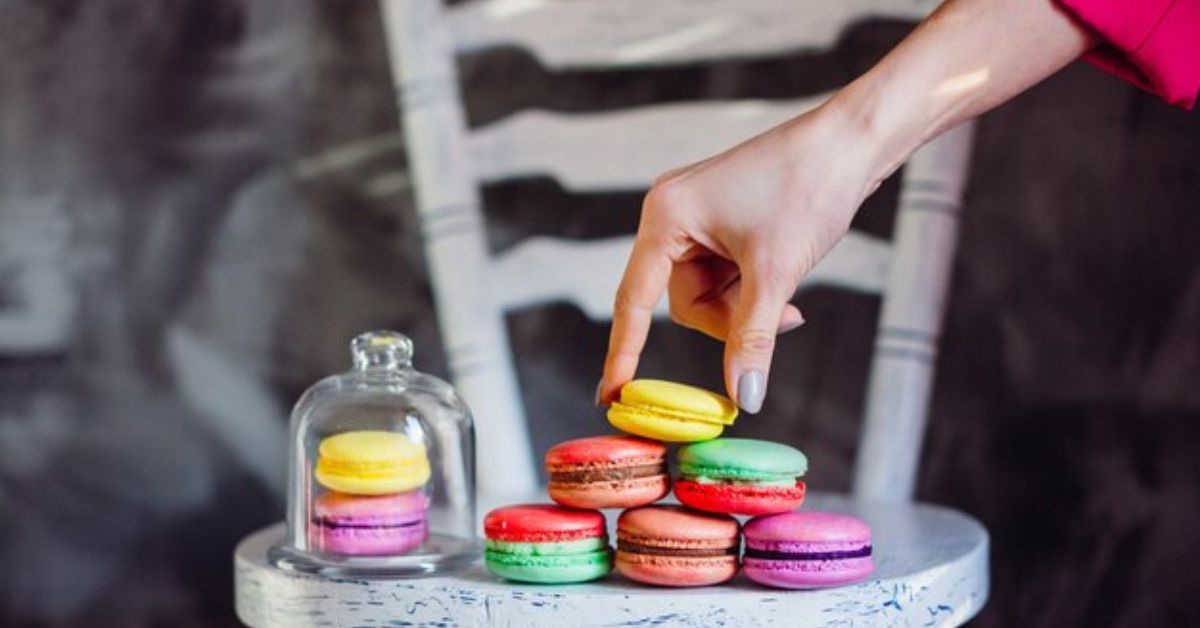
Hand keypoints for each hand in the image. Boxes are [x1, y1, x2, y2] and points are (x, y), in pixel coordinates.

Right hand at [598, 101, 884, 412]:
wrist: (852, 142)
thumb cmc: (809, 186)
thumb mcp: (777, 271)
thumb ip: (754, 337)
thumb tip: (743, 396)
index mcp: (666, 215)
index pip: (634, 300)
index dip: (624, 352)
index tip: (610, 396)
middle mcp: (670, 214)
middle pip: (683, 301)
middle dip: (731, 320)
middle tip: (781, 319)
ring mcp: (695, 218)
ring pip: (707, 294)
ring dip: (747, 307)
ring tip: (790, 296)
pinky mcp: (720, 222)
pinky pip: (723, 277)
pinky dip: (752, 289)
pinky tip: (783, 278)